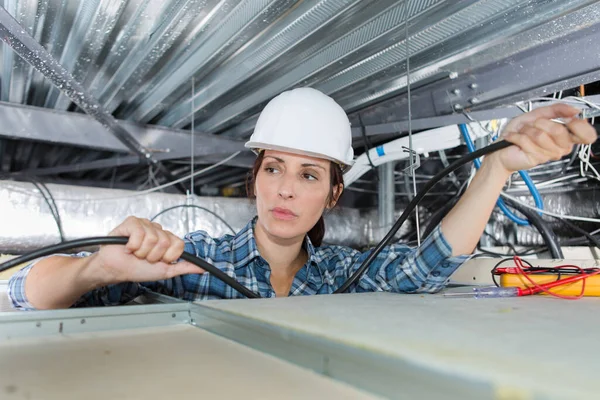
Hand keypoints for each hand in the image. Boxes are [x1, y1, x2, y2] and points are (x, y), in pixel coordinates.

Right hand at [89, 216, 203, 284]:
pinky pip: (139, 233)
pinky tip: (128, 247)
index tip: (159, 261)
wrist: (116, 270)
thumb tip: (202, 269)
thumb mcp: (165, 271)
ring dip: (142, 252)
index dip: (168, 256)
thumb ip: (184, 268)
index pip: (179, 244)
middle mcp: (157, 230)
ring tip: (135, 253)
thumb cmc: (137, 269)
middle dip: (153, 256)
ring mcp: (145, 225)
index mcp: (166, 239)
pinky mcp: (131, 222)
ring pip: (152, 238)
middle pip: (166, 242)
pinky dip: (133, 245)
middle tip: (144, 258)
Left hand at [491, 104, 596, 172]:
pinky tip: (515, 140)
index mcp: (565, 136)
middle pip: (558, 129)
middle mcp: (561, 146)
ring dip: (526, 130)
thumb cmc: (518, 134)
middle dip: (539, 123)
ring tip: (522, 134)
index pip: (587, 134)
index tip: (569, 120)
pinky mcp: (536, 158)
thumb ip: (556, 110)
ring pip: (541, 134)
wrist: (501, 150)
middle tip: (531, 127)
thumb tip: (574, 109)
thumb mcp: (536, 115)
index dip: (579, 125)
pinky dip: (516, 136)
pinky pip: (527, 140)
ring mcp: (549, 154)